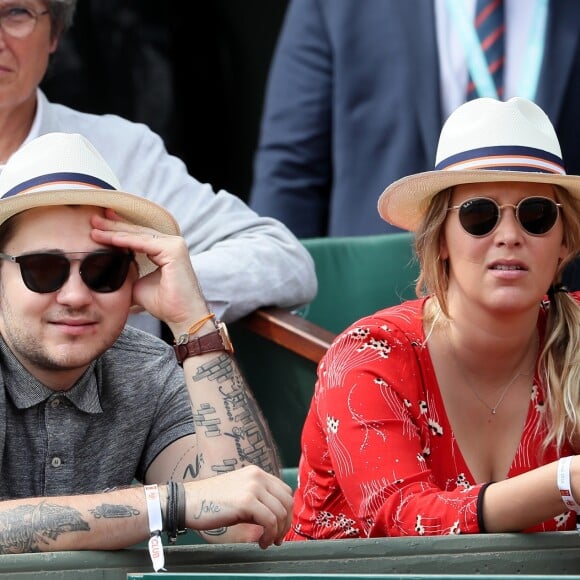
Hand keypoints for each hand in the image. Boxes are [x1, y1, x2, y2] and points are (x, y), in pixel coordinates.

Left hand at [89, 210, 204, 326]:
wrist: (181, 317)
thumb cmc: (164, 304)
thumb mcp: (137, 284)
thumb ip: (125, 273)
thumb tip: (103, 273)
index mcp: (165, 249)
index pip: (137, 236)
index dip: (117, 231)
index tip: (97, 228)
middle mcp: (172, 243)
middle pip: (137, 232)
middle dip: (113, 226)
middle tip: (93, 219)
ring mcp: (174, 245)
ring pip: (138, 235)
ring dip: (115, 231)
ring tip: (95, 227)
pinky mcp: (174, 250)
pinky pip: (144, 243)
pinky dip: (125, 240)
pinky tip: (109, 238)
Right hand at [184, 465, 293, 548]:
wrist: (188, 502)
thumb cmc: (211, 502)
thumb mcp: (240, 495)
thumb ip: (258, 501)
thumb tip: (275, 519)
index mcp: (256, 473)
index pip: (284, 490)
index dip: (286, 511)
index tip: (280, 527)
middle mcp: (257, 476)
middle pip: (286, 501)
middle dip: (285, 523)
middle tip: (277, 538)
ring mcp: (253, 487)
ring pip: (280, 512)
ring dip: (277, 532)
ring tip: (267, 541)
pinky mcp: (247, 500)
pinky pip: (270, 520)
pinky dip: (269, 535)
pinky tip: (261, 542)